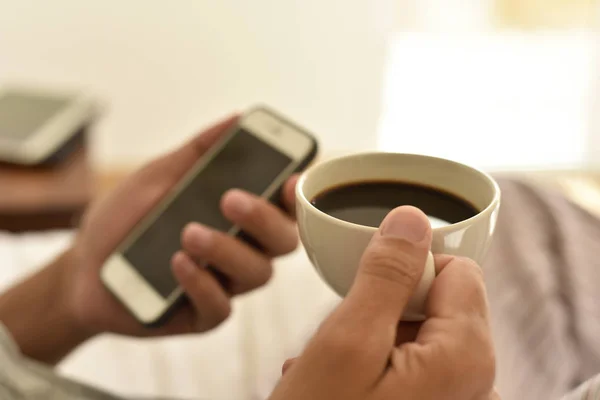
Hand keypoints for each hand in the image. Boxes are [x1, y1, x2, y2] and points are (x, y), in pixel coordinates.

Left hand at [65, 115, 299, 337]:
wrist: (83, 265)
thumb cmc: (127, 219)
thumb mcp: (159, 175)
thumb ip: (199, 151)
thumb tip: (237, 118)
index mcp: (240, 215)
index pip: (285, 206)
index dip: (297, 195)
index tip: (290, 178)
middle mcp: (242, 248)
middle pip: (283, 241)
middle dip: (264, 219)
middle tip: (230, 199)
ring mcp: (225, 283)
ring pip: (258, 273)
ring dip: (227, 249)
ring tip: (188, 232)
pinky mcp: (202, 314)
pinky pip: (221, 306)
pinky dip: (202, 283)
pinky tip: (177, 263)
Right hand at [270, 207, 497, 399]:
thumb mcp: (347, 341)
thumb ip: (386, 274)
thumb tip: (411, 218)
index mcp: (466, 356)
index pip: (456, 269)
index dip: (405, 272)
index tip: (367, 298)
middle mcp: (476, 381)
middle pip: (438, 301)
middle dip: (384, 308)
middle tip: (345, 341)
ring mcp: (456, 399)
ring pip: (419, 330)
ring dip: (373, 337)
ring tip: (335, 367)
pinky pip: (414, 362)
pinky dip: (376, 363)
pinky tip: (342, 383)